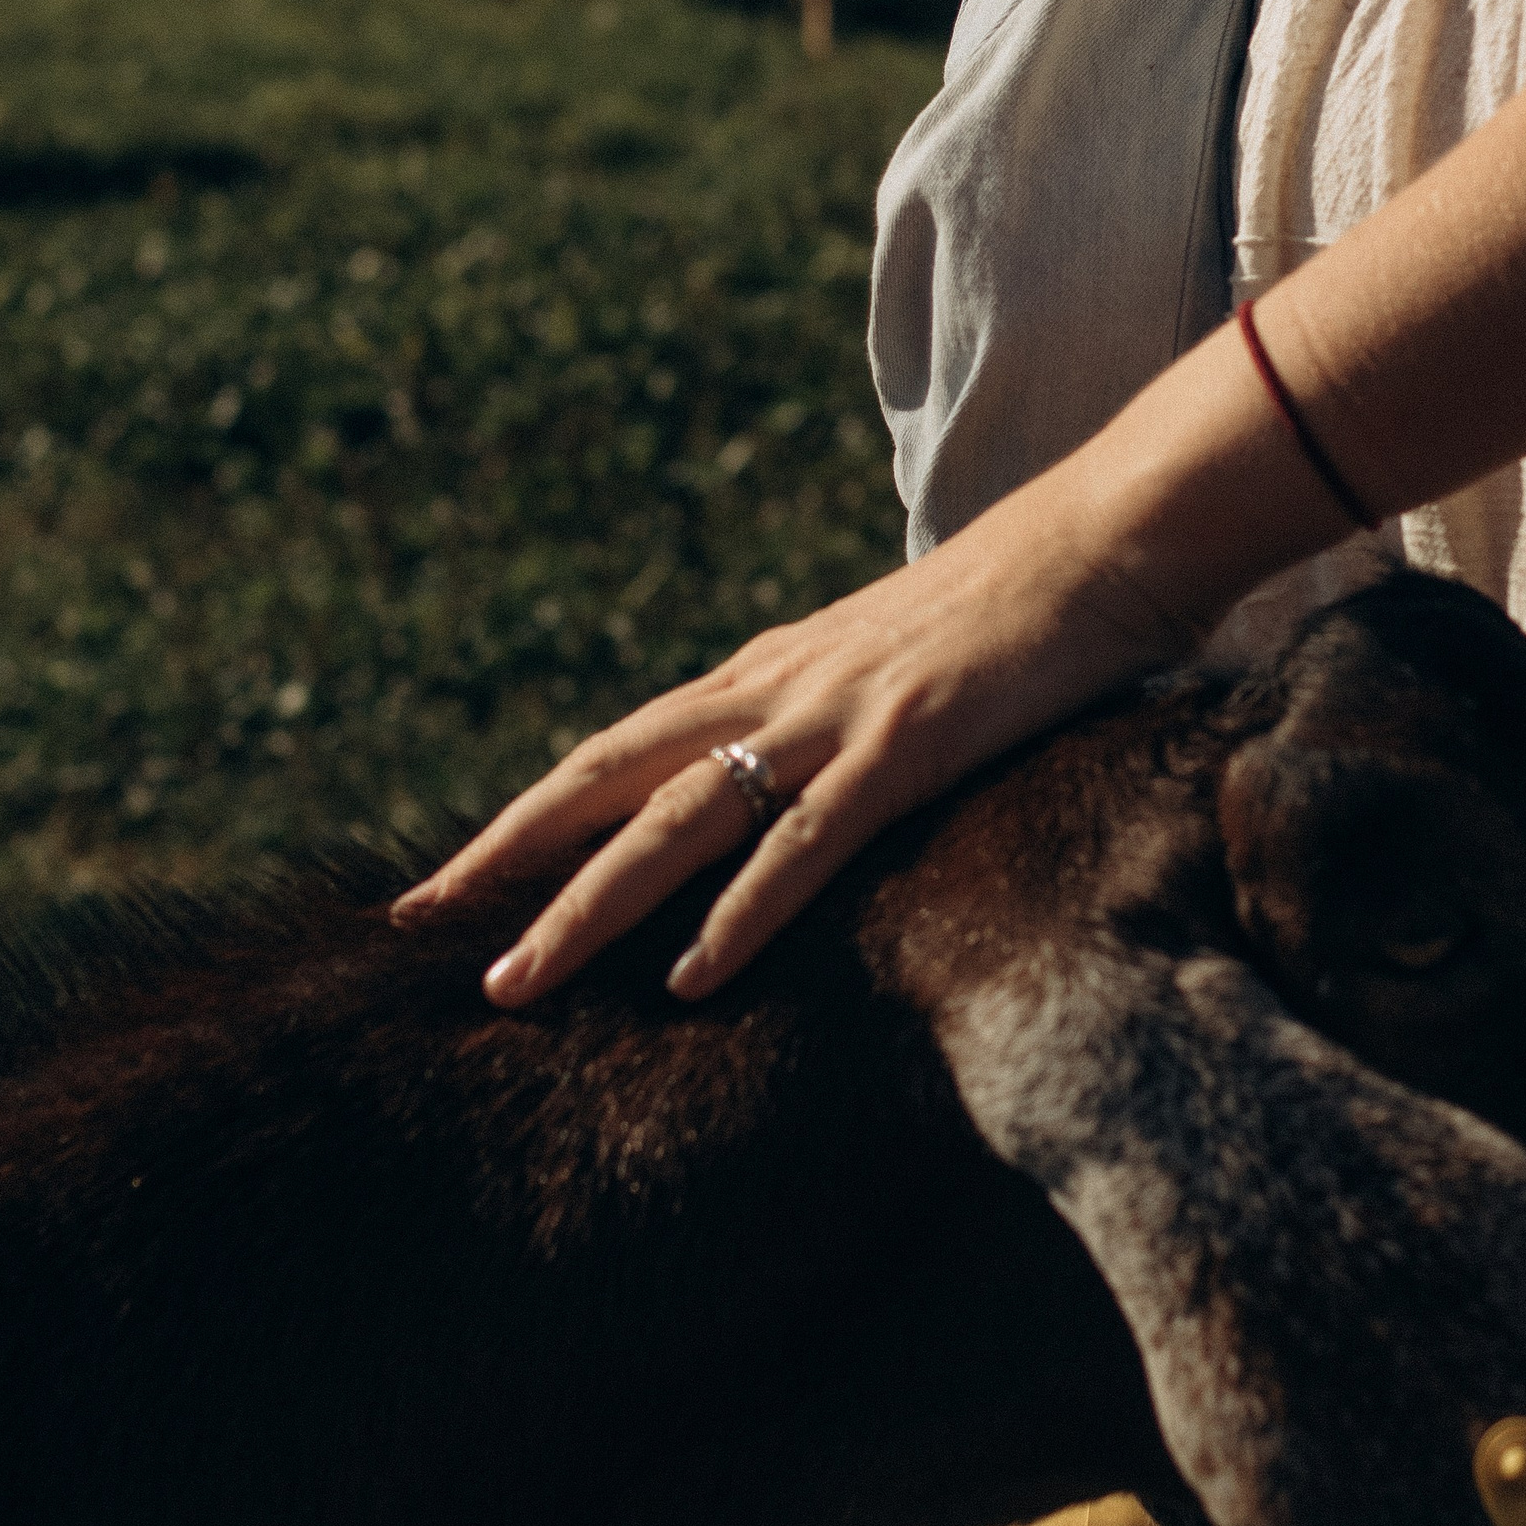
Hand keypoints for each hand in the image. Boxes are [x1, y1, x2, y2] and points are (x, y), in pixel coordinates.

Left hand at [392, 459, 1187, 1003]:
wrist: (1106, 543)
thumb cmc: (1017, 612)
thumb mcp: (892, 668)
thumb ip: (830, 721)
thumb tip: (793, 784)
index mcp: (766, 673)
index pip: (615, 751)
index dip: (528, 813)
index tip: (450, 875)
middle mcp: (776, 688)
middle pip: (606, 777)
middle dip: (507, 853)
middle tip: (418, 921)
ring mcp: (835, 716)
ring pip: (675, 820)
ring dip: (586, 906)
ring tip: (513, 982)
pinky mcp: (907, 748)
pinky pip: (804, 845)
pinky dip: (741, 915)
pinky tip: (689, 980)